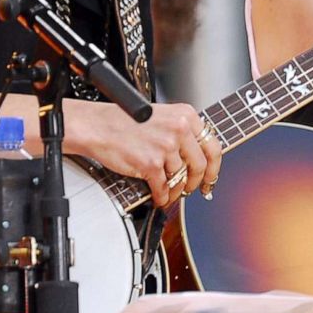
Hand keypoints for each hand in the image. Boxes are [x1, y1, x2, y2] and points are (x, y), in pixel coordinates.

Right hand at [72, 101, 221, 207]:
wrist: (97, 126)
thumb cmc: (124, 121)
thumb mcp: (162, 116)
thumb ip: (181, 131)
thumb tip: (197, 155)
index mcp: (185, 115)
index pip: (213, 145)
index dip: (214, 167)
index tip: (211, 177)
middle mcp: (179, 129)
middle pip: (201, 165)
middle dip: (196, 182)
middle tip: (192, 189)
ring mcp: (166, 147)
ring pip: (181, 178)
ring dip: (176, 191)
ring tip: (169, 193)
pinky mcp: (151, 163)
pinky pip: (164, 188)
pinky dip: (162, 197)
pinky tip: (159, 197)